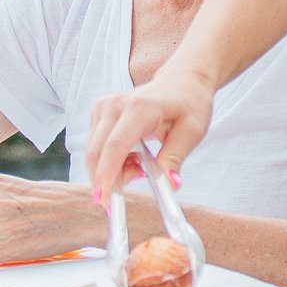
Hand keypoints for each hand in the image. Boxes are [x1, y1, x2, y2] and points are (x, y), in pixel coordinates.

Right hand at [86, 67, 214, 199]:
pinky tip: (134, 159)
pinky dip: (110, 162)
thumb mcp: (192, 132)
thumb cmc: (190, 104)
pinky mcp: (100, 112)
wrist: (182, 81)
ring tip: (142, 169)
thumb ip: (175, 158)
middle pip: (97, 152)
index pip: (115, 146)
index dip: (106, 175)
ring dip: (111, 171)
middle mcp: (116, 105)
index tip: (103, 200)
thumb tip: (169, 185)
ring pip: (94, 152)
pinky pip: (97, 146)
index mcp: (140, 109)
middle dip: (104, 181)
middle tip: (117, 205)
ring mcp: (104, 107)